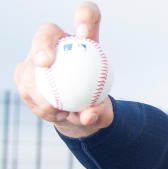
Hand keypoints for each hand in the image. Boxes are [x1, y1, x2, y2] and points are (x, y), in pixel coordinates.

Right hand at [14, 1, 113, 137]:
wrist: (78, 112)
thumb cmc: (95, 104)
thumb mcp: (105, 110)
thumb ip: (100, 113)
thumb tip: (88, 115)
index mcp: (85, 40)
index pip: (86, 16)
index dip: (84, 17)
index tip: (84, 34)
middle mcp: (58, 42)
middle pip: (46, 32)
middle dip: (43, 42)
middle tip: (44, 62)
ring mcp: (37, 56)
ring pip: (30, 63)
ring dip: (37, 85)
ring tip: (55, 108)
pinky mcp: (24, 72)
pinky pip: (25, 85)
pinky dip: (38, 102)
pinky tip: (52, 113)